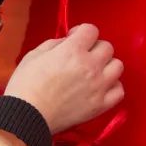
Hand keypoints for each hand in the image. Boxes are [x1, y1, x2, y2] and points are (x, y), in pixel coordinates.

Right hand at [4, 24, 123, 134]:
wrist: (27, 116)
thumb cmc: (26, 86)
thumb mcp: (34, 55)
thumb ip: (55, 44)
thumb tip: (67, 43)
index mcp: (72, 51)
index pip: (91, 30)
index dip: (81, 32)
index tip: (75, 38)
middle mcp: (90, 66)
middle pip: (107, 47)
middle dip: (94, 48)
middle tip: (83, 55)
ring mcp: (98, 86)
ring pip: (117, 66)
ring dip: (106, 65)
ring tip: (94, 71)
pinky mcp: (100, 105)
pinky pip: (119, 90)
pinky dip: (112, 86)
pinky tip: (101, 87)